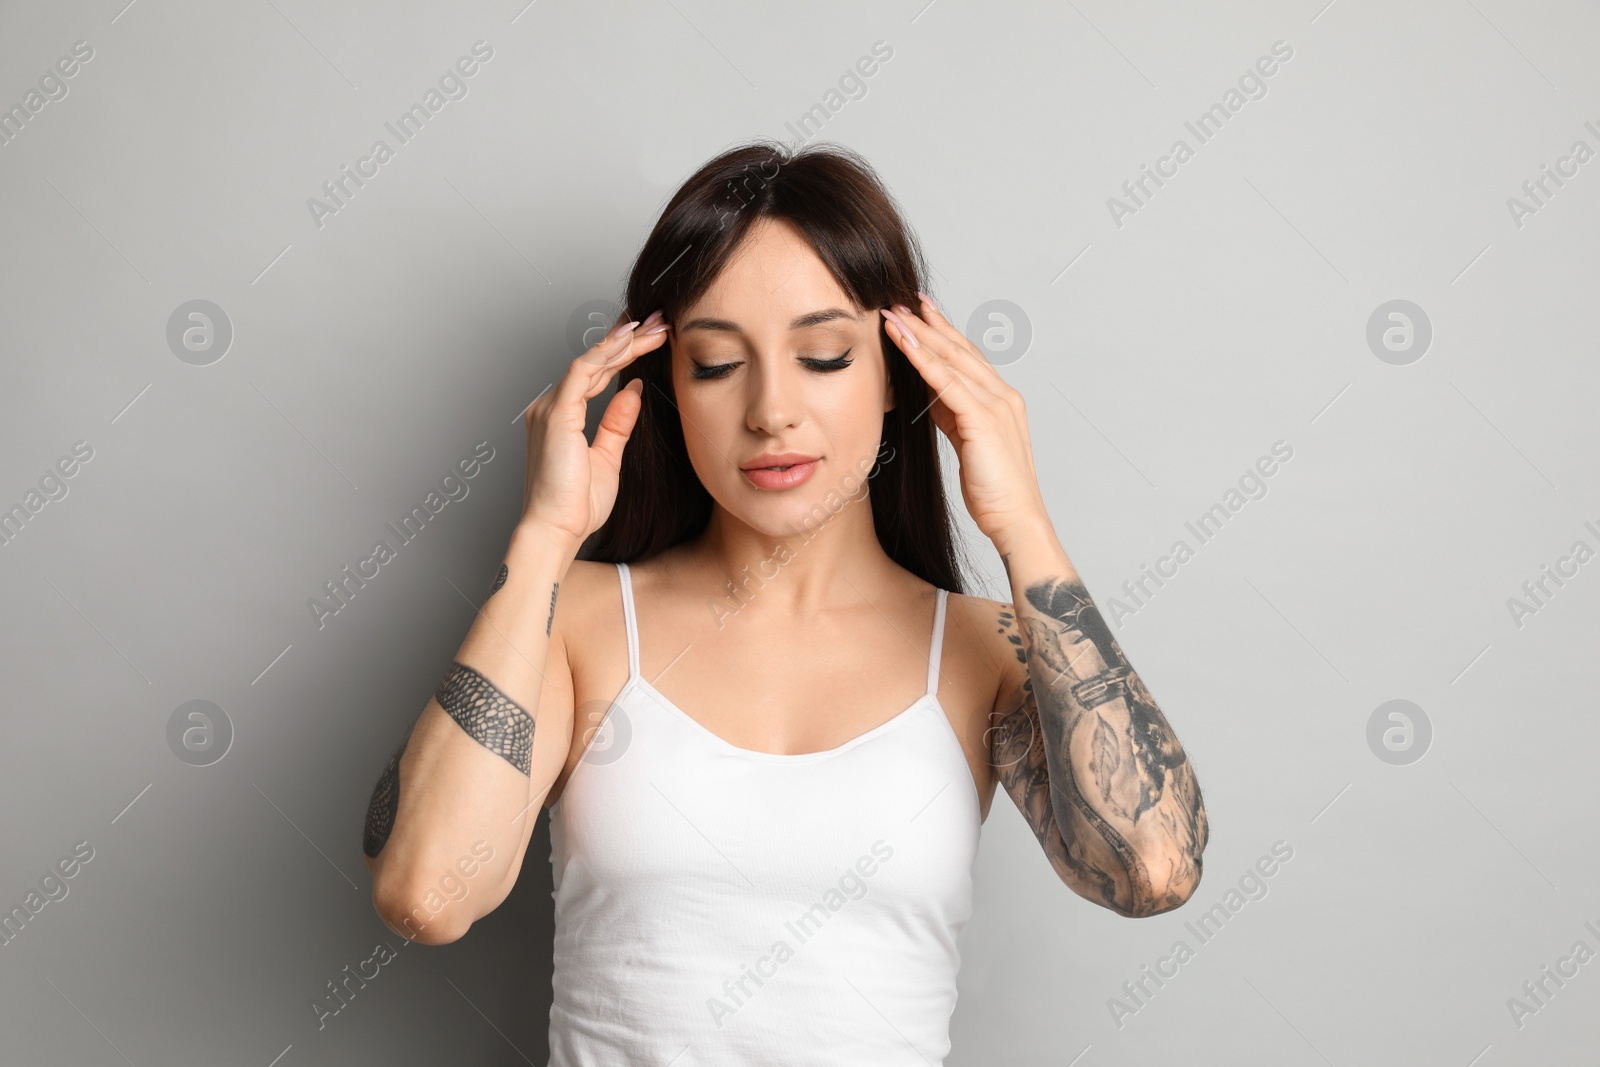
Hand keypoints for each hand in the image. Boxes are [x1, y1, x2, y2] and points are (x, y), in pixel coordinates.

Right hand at [518, 310, 668, 546]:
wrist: (556, 530)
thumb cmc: (576, 505)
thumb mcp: (608, 457)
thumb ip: (618, 422)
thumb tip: (632, 389)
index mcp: (561, 417)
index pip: (596, 374)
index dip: (624, 353)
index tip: (653, 338)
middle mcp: (551, 407)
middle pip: (594, 362)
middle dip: (629, 339)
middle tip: (660, 321)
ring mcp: (550, 408)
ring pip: (590, 361)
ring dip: (624, 342)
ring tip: (655, 327)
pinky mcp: (556, 414)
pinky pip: (581, 372)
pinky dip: (605, 354)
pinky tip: (629, 342)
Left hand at [880, 295, 1048, 549]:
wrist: (1017, 521)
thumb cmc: (994, 493)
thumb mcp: (968, 445)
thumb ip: (953, 417)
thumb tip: (931, 397)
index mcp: (1002, 402)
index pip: (968, 358)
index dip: (943, 333)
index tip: (921, 311)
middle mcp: (1003, 396)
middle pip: (960, 350)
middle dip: (930, 323)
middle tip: (902, 301)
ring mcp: (996, 404)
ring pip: (951, 359)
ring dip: (920, 334)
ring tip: (893, 314)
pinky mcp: (983, 419)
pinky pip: (945, 381)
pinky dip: (921, 358)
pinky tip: (902, 342)